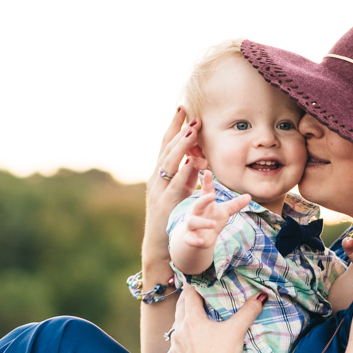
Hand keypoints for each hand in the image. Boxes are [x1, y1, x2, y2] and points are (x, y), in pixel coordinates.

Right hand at [144, 109, 201, 266]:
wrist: (159, 244)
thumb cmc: (170, 216)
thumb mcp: (181, 191)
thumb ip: (187, 175)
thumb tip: (196, 157)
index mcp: (159, 173)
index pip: (166, 144)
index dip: (174, 126)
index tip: (182, 108)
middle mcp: (156, 178)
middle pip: (166, 148)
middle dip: (177, 129)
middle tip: (187, 112)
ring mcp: (158, 190)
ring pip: (169, 163)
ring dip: (181, 146)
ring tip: (191, 131)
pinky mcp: (165, 204)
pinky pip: (175, 185)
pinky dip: (182, 172)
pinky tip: (190, 161)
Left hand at [168, 285, 266, 352]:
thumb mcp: (237, 330)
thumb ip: (248, 311)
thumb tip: (261, 296)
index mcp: (192, 320)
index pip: (189, 296)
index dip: (193, 287)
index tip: (196, 282)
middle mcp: (179, 332)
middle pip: (179, 309)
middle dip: (186, 301)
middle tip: (193, 295)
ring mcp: (175, 348)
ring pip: (176, 328)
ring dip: (183, 322)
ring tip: (192, 320)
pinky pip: (176, 347)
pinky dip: (182, 342)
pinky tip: (189, 344)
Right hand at [169, 170, 251, 274]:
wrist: (199, 237)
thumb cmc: (211, 219)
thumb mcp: (224, 211)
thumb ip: (235, 204)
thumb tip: (249, 196)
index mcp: (205, 204)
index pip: (206, 191)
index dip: (207, 182)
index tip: (208, 172)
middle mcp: (196, 212)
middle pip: (198, 204)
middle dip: (203, 200)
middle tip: (211, 196)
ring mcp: (192, 225)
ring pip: (193, 222)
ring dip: (203, 223)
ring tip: (213, 224)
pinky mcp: (190, 237)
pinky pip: (189, 239)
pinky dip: (193, 240)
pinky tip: (200, 242)